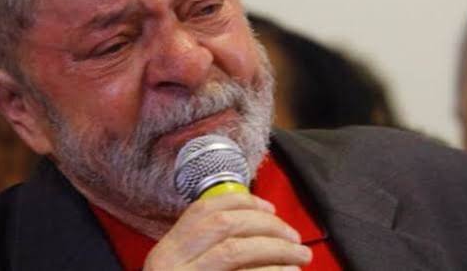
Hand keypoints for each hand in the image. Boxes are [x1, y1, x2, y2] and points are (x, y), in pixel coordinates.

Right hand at [144, 193, 311, 270]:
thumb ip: (209, 252)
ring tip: (300, 254)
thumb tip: (260, 225)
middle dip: (265, 224)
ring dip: (276, 247)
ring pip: (236, 250)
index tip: (268, 206)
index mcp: (166, 252)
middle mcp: (170, 264)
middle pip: (224, 225)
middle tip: (293, 234)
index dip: (239, 201)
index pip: (202, 210)